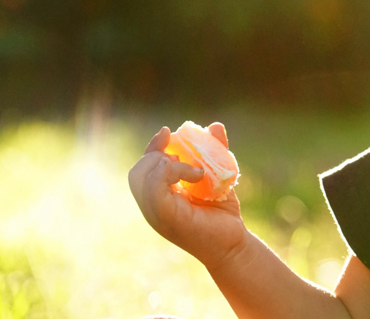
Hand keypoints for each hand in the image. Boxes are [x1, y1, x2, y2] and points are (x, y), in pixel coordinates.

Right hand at [128, 122, 249, 269]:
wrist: (233, 244)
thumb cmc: (223, 214)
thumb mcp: (220, 175)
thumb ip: (216, 151)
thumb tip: (214, 126)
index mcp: (158, 197)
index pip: (143, 168)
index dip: (152, 147)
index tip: (168, 131)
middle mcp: (152, 207)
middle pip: (136, 173)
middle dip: (155, 155)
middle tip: (182, 159)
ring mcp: (156, 214)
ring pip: (140, 179)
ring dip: (165, 165)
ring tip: (193, 170)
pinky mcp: (166, 219)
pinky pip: (154, 191)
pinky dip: (172, 174)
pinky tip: (196, 175)